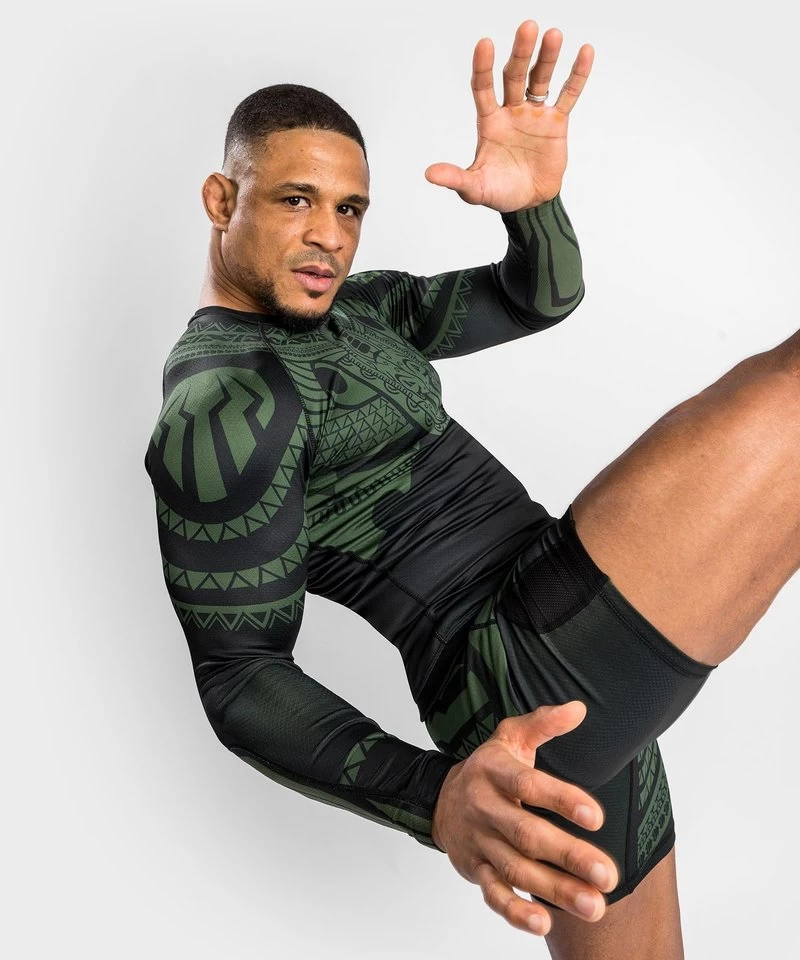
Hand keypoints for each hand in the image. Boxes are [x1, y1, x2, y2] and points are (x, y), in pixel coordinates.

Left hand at [425, 20, 593, 211]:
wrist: (528, 204)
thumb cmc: (498, 193)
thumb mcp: (474, 188)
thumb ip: (455, 178)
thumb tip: (429, 174)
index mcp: (489, 122)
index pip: (483, 88)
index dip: (483, 68)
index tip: (484, 44)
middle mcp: (510, 111)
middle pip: (514, 76)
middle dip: (520, 53)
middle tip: (527, 27)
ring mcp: (534, 114)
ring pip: (540, 79)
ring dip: (547, 57)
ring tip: (553, 34)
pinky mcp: (556, 123)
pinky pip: (568, 95)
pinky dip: (577, 75)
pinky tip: (585, 51)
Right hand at [430, 700, 618, 938]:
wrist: (440, 799)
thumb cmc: (489, 767)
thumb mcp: (510, 737)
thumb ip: (543, 722)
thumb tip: (579, 709)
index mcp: (493, 771)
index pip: (527, 786)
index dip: (561, 800)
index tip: (596, 816)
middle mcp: (484, 807)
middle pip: (526, 834)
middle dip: (568, 856)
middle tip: (607, 874)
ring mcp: (479, 841)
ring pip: (515, 869)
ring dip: (554, 890)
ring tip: (593, 906)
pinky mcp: (475, 869)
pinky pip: (493, 894)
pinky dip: (515, 911)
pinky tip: (543, 922)